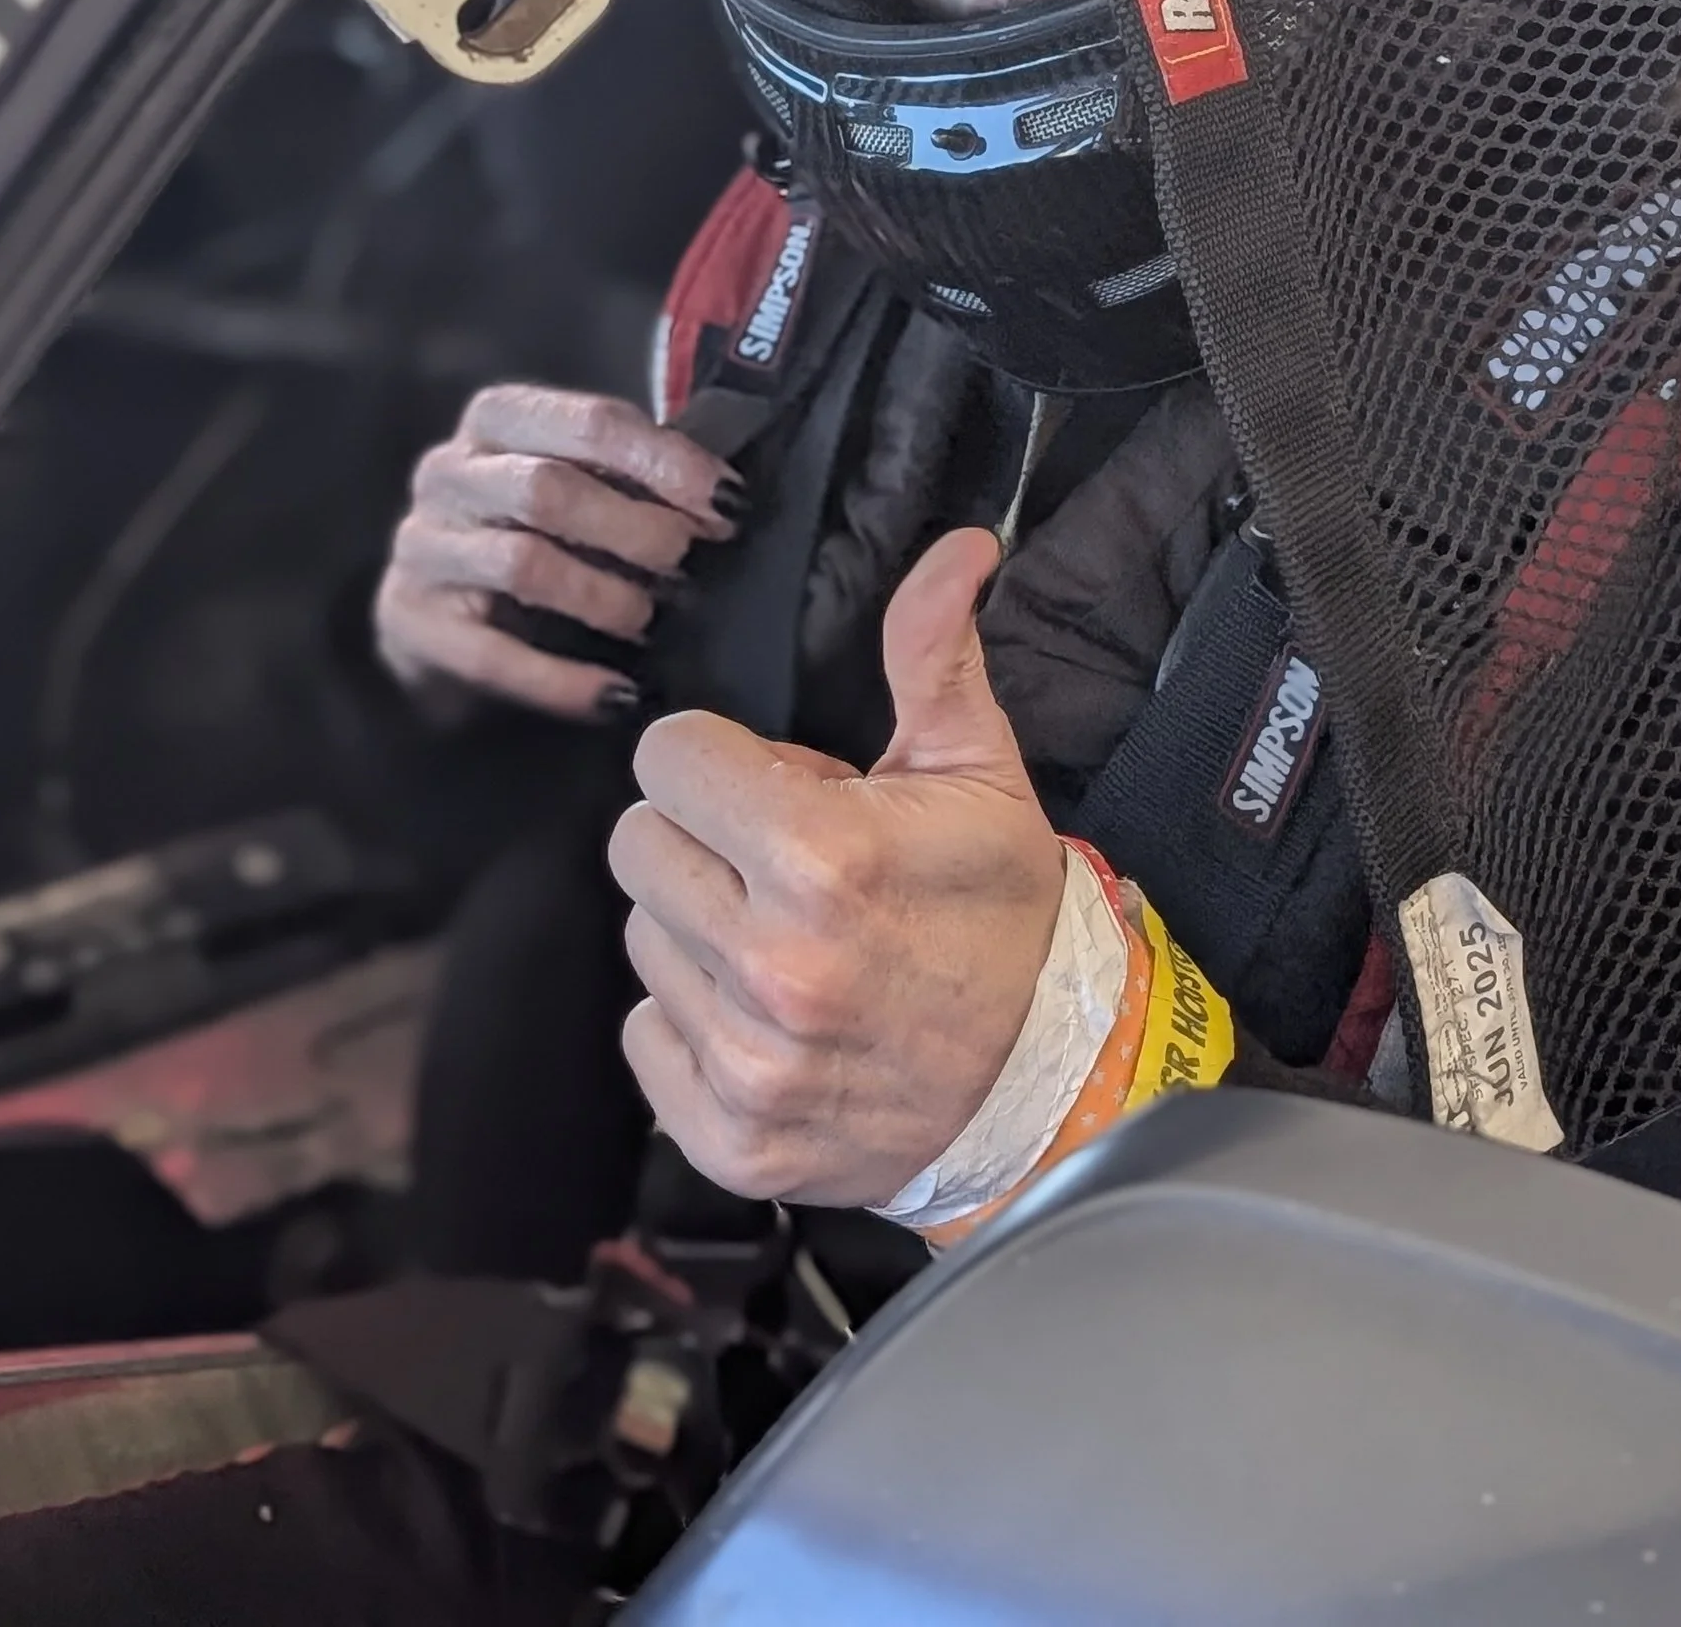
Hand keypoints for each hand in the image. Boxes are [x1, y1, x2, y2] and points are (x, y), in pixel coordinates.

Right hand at [374, 383, 737, 719]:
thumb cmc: (533, 532)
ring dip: (601, 595)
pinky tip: (615, 695)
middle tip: (687, 563)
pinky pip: (491, 655)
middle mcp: (449, 471)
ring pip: (522, 563)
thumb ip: (636, 479)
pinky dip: (562, 680)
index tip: (727, 503)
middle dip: (635, 528)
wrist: (442, 614)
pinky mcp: (409, 621)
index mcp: (500, 418)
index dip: (668, 462)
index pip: (591, 421)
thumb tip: (725, 503)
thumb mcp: (579, 485)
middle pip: (549, 489)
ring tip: (648, 620)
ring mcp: (421, 545)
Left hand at [610, 528, 1065, 1203]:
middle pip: (637, 844)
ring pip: (641, 939)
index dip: (718, 760)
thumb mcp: (978, 771)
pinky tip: (772, 1014)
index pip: (666, 758)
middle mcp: (772, 963)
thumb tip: (958, 545)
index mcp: (822, 855)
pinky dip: (695, 1020)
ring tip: (785, 940)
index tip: (771, 785)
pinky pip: (644, 1036)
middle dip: (700, 837)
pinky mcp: (727, 1135)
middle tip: (779, 863)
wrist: (1044, 1084)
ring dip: (699, 929)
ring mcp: (746, 1060)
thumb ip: (934, 653)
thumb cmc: (1002, 915)